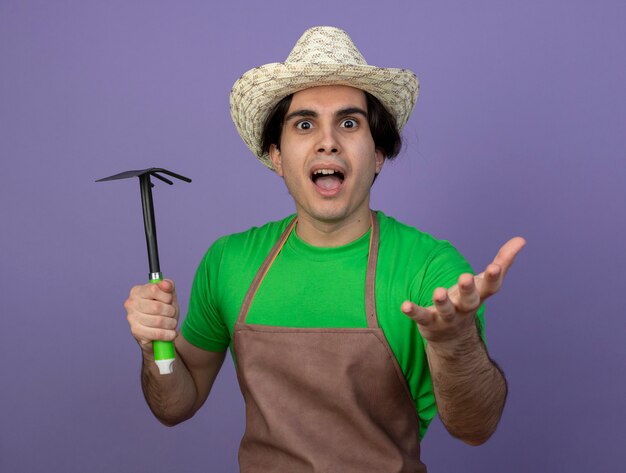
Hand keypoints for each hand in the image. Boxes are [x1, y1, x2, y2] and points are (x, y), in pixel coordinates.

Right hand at [124, 279, 179, 353]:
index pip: (154, 290)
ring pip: (158, 321)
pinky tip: (171, 333)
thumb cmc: (164, 309)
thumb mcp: (168, 295)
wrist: (160, 330)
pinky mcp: (136, 332)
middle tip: (172, 314)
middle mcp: (131, 303)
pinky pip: (156, 333)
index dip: (166, 296)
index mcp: (137, 291)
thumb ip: (168, 286)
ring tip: (172, 323)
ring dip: (170, 323)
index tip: (169, 300)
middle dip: (170, 311)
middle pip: (157, 307)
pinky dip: (167, 334)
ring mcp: (131, 318)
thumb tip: (165, 284)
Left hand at [401, 237, 525, 344]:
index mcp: (480, 296)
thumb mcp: (485, 282)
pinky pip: (421, 317)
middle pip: (470, 300)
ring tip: (438, 292)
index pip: (490, 287)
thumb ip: (502, 261)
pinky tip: (404, 305)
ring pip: (446, 310)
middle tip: (465, 277)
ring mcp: (448, 317)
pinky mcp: (430, 322)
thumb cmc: (470, 301)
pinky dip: (413, 311)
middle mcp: (465, 308)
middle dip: (468, 289)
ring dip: (442, 301)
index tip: (495, 266)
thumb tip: (521, 239)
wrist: (453, 338)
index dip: (494, 277)